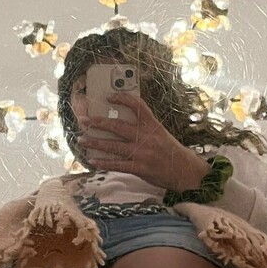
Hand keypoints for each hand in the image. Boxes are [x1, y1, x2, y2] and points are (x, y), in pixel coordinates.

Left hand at [73, 90, 207, 191]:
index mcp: (153, 125)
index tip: (109, 96)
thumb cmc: (170, 150)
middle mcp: (146, 137)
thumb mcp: (160, 133)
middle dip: (98, 123)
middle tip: (84, 121)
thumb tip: (119, 123)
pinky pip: (117, 165)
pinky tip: (92, 160)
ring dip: (95, 143)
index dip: (123, 99)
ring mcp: (142, 153)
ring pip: (113, 146)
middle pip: (118, 126)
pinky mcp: (139, 168)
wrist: (184, 171)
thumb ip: (143, 127)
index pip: (138, 106)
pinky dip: (103, 162)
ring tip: (82, 140)